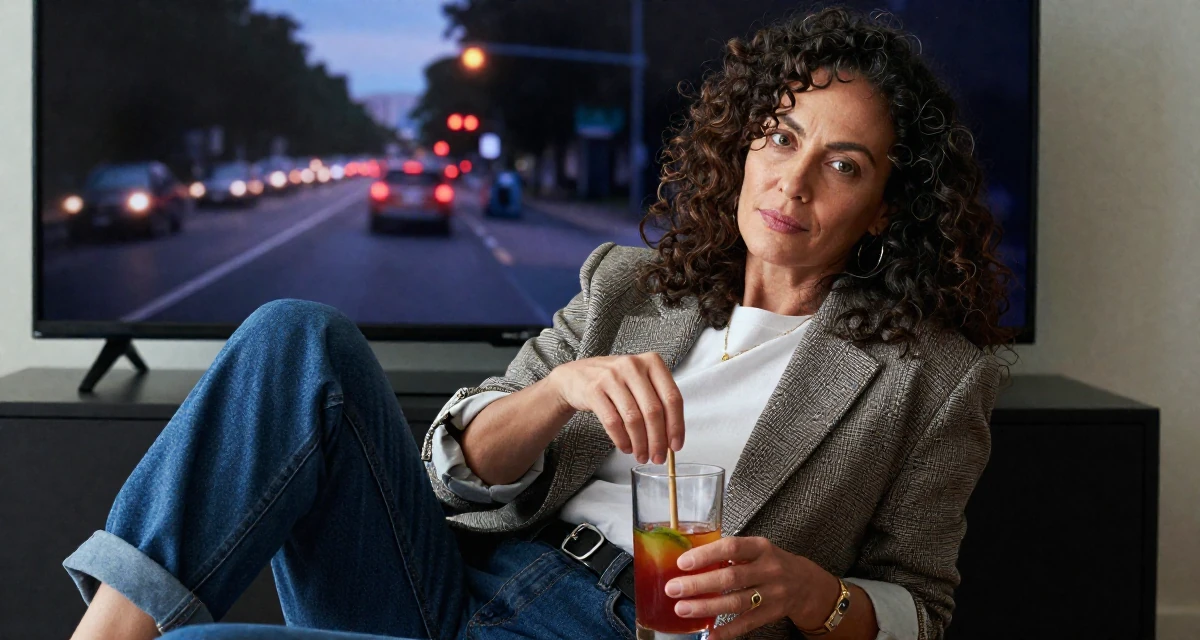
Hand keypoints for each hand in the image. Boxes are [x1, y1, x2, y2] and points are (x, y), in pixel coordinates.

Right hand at [546, 352, 683, 463]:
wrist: (577, 376)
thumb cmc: (616, 381)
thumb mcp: (641, 381)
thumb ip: (658, 403)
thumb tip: (670, 440)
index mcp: (652, 362)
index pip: (672, 398)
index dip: (676, 426)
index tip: (676, 446)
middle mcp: (633, 366)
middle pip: (653, 411)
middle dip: (658, 440)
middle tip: (658, 457)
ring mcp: (612, 376)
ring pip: (633, 419)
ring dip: (640, 443)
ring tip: (642, 455)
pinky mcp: (594, 390)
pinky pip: (613, 422)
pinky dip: (622, 440)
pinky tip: (626, 447)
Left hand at [664, 536, 840, 639]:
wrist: (806, 584)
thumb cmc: (771, 562)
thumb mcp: (756, 549)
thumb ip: (730, 553)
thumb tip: (691, 560)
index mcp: (761, 548)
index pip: (731, 547)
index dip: (706, 555)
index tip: (682, 563)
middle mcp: (768, 569)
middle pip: (730, 578)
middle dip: (698, 584)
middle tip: (674, 588)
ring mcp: (772, 594)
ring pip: (736, 603)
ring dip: (706, 608)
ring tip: (682, 609)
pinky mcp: (772, 614)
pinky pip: (746, 624)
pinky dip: (726, 631)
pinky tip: (708, 635)